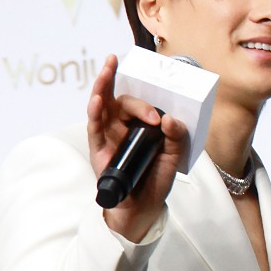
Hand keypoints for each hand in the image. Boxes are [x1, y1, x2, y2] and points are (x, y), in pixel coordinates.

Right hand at [87, 54, 187, 241]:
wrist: (145, 206)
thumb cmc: (156, 178)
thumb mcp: (174, 155)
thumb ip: (176, 136)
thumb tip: (169, 119)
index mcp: (140, 124)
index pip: (139, 103)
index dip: (146, 104)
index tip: (160, 118)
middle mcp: (122, 126)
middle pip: (118, 99)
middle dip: (117, 81)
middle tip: (118, 64)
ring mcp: (108, 136)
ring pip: (101, 106)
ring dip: (101, 86)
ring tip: (104, 69)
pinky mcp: (99, 149)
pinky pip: (94, 128)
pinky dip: (95, 113)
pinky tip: (97, 100)